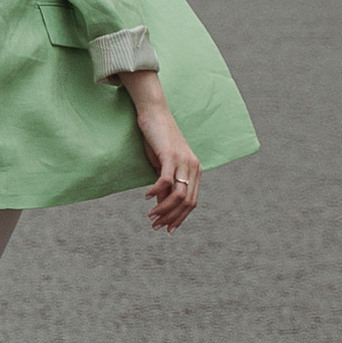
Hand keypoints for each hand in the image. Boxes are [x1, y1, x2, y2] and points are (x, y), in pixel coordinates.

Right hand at [124, 73, 202, 229]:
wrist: (154, 113)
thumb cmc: (157, 139)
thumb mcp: (162, 165)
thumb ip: (166, 185)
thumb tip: (163, 206)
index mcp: (195, 170)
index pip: (192, 202)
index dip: (180, 218)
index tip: (168, 229)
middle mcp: (193, 167)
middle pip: (187, 202)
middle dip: (172, 218)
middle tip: (156, 226)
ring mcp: (183, 161)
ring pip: (178, 195)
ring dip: (163, 209)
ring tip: (150, 217)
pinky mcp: (170, 155)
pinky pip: (165, 181)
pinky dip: (156, 192)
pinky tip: (146, 197)